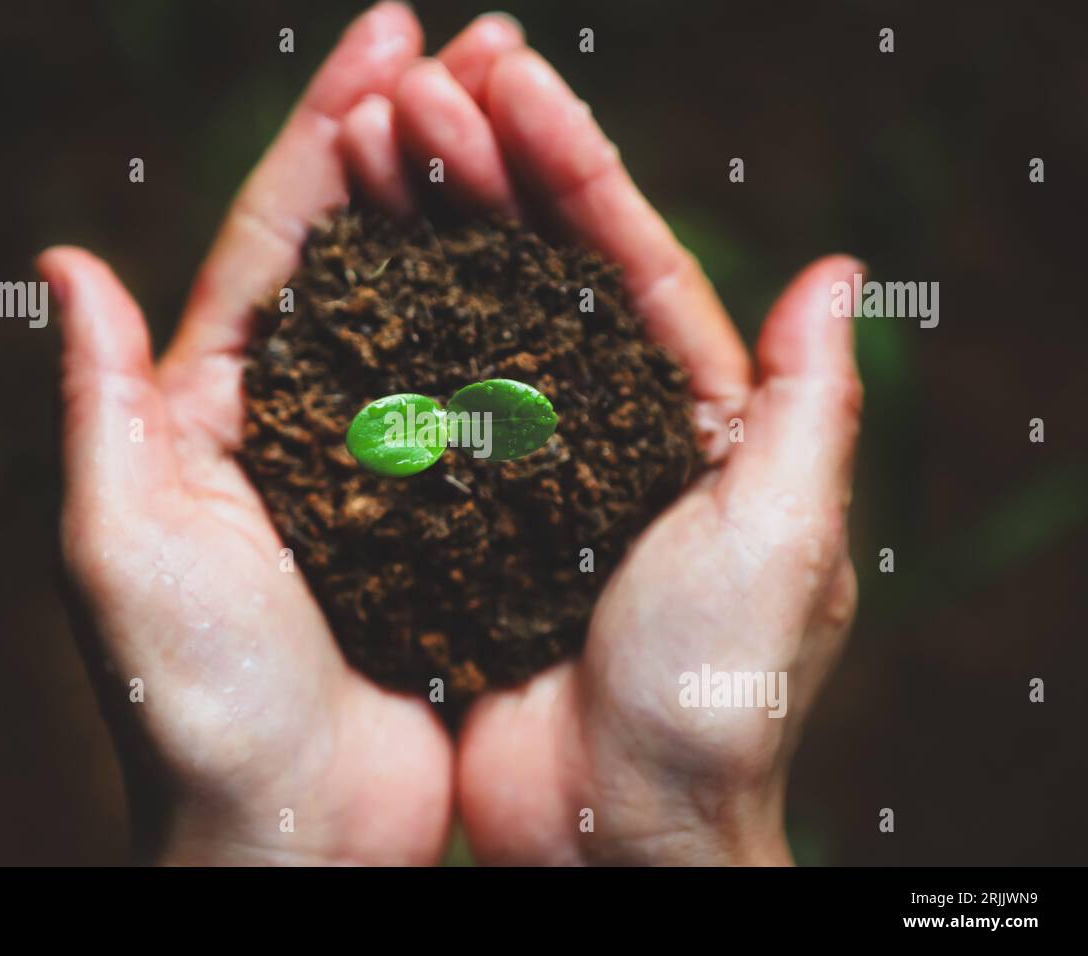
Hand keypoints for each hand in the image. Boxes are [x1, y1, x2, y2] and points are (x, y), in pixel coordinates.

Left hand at [37, 3, 522, 864]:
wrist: (292, 828)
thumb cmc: (193, 700)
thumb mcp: (122, 541)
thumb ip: (101, 401)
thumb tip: (66, 260)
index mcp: (215, 409)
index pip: (274, 240)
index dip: (325, 134)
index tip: (390, 38)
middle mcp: (303, 421)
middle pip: (363, 252)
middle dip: (412, 143)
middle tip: (475, 45)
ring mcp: (386, 463)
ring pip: (436, 311)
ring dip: (476, 212)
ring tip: (525, 117)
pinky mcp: (453, 515)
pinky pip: (490, 400)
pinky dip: (522, 325)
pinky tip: (564, 262)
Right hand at [342, 39, 861, 863]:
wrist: (618, 830)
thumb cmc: (714, 698)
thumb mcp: (783, 540)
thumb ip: (806, 406)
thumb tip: (837, 274)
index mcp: (698, 420)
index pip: (631, 260)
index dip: (573, 166)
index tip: (508, 79)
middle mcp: (610, 432)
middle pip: (545, 271)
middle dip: (490, 168)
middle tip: (424, 76)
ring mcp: (529, 473)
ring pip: (473, 324)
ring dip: (430, 230)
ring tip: (374, 136)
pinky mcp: (461, 522)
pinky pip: (421, 411)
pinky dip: (384, 340)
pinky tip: (340, 273)